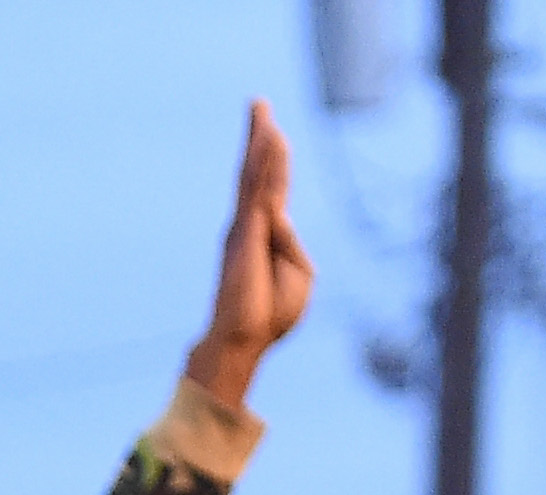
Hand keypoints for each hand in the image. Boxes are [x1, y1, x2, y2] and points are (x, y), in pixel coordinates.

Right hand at [184, 99, 311, 406]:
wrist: (246, 339)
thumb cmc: (271, 316)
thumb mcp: (299, 276)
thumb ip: (293, 242)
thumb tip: (281, 214)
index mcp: (267, 238)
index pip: (273, 192)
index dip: (273, 163)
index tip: (272, 135)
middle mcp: (251, 226)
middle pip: (257, 172)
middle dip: (259, 137)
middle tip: (258, 104)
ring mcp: (246, 226)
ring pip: (256, 173)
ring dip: (259, 139)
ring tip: (260, 108)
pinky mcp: (247, 230)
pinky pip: (259, 187)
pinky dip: (265, 160)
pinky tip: (269, 137)